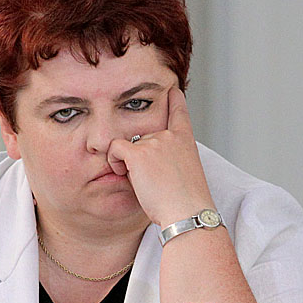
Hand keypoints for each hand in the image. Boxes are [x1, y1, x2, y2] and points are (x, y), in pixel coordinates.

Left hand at [107, 87, 214, 226]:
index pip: (179, 112)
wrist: (188, 212)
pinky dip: (114, 161)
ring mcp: (154, 142)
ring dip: (128, 163)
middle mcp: (169, 136)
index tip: (172, 90)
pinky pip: (115, 149)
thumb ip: (170, 159)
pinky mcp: (138, 153)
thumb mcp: (185, 174)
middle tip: (153, 181)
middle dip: (140, 158)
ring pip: (127, 145)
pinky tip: (124, 174)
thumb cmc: (186, 202)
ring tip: (145, 182)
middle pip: (142, 138)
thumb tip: (146, 159)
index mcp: (185, 141)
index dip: (174, 100)